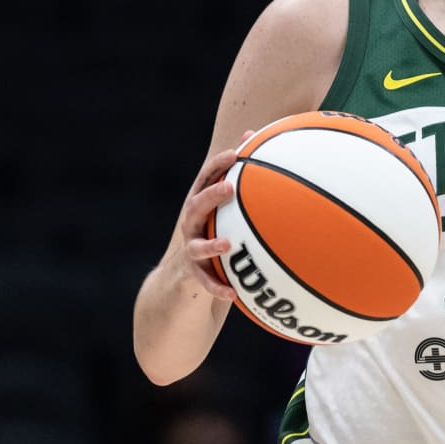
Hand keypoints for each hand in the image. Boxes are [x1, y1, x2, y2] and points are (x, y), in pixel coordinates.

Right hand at [177, 131, 253, 300]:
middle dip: (212, 195)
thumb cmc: (213, 233)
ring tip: (228, 244)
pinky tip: (232, 294)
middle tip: (230, 187)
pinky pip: (204, 282)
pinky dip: (217, 287)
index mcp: (199, 205)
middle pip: (196, 206)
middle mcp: (191, 224)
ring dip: (211, 245)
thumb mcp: (223, 211)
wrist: (181, 277)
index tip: (234, 153)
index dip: (217, 165)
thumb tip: (263, 149)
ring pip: (196, 246)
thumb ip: (240, 185)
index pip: (204, 179)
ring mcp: (189, 249)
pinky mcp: (192, 274)